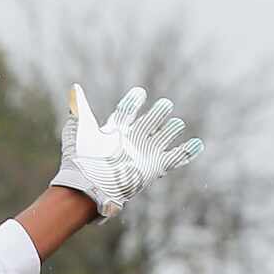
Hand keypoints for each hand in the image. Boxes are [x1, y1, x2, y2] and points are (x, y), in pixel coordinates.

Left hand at [51, 84, 202, 217]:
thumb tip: (75, 88)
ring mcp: (143, 154)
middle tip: (165, 105)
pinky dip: (186, 152)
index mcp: (114, 132)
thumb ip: (80, 108)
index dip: (133, 103)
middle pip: (149, 123)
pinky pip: (174, 158)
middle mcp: (130, 142)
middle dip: (157, 114)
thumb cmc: (82, 159)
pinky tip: (197, 144)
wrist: (88, 185)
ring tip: (176, 122)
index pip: (127, 113)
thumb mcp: (81, 129)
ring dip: (171, 129)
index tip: (140, 92)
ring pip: (163, 137)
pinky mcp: (153, 168)